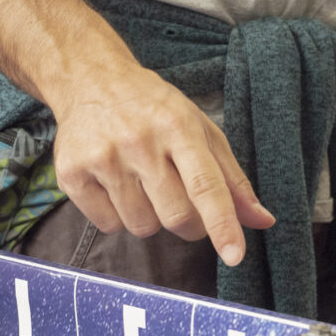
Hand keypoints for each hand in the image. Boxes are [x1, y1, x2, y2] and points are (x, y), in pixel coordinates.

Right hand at [51, 67, 274, 265]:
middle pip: (177, 217)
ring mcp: (102, 158)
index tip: (235, 255)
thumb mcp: (201, 131)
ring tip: (144, 185)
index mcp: (179, 127)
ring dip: (152, 219)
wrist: (91, 80)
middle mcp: (139, 141)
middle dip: (190, 226)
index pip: (206, 186)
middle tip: (184, 204)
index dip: (222, 225)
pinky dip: (118, 217)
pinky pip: (108, 225)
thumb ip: (233, 179)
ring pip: (142, 227)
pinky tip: (117, 185)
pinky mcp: (72, 173)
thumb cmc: (156, 110)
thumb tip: (263, 221)